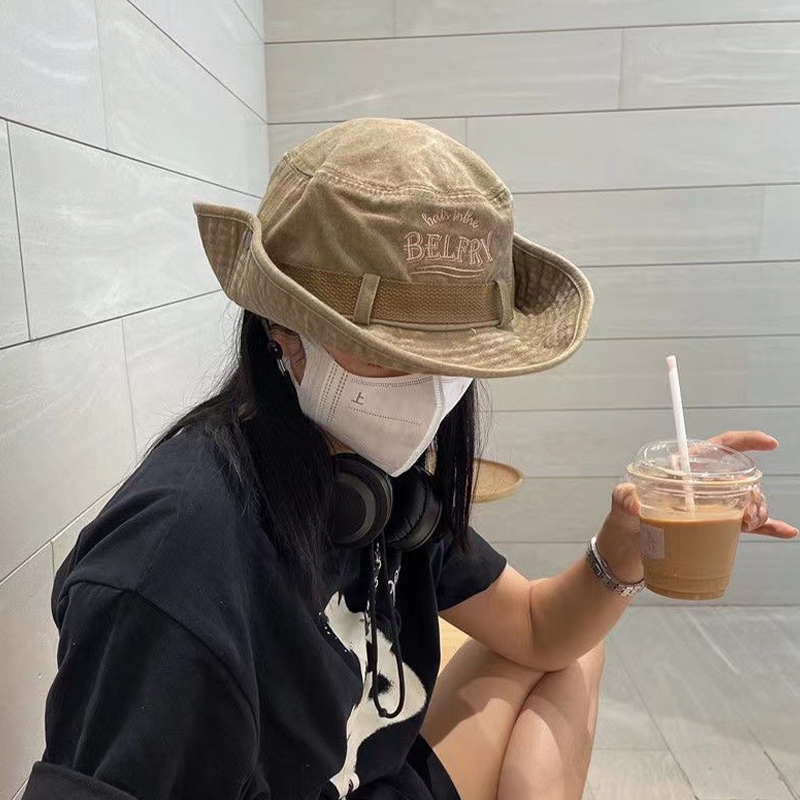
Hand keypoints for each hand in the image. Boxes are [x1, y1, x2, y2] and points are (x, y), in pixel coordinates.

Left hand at [597, 430, 798, 582]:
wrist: (624, 557)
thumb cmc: (621, 526)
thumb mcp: (620, 507)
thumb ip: (623, 498)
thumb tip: (633, 499)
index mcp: (682, 472)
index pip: (716, 448)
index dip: (744, 441)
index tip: (768, 443)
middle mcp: (699, 487)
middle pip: (738, 479)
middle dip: (753, 493)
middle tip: (747, 515)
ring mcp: (707, 507)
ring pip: (745, 501)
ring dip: (758, 512)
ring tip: (749, 526)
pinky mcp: (712, 528)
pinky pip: (745, 525)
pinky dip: (767, 527)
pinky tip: (787, 531)